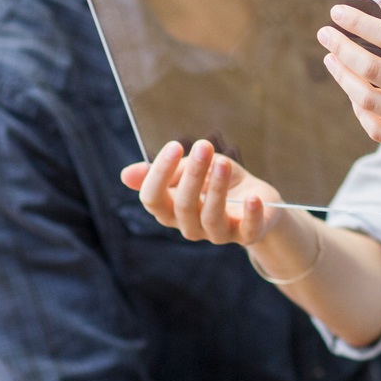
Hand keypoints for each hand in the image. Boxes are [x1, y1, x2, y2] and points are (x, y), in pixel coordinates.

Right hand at [119, 139, 291, 247]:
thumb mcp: (191, 170)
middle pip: (183, 206)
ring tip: (223, 162)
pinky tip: (252, 198)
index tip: (175, 145)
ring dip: (217, 188)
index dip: (159, 174)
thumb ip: (166, 172)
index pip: (153, 199)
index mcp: (170, 210)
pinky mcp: (246, 235)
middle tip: (204, 146)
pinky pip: (247, 231)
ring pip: (211, 217)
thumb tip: (126, 175)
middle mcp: (190, 227)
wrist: (254, 197)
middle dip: (192, 175)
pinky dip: (250, 215)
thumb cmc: (217, 180)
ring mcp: (217, 234)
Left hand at [317, 6, 380, 159]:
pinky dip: (362, 113)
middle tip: (325, 35)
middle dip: (342, 49)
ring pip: (370, 103)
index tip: (338, 13)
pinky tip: (353, 95)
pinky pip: (380, 132)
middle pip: (373, 71)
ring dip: (345, 80)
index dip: (360, 24)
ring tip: (333, 62)